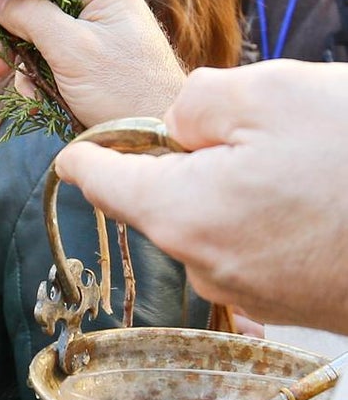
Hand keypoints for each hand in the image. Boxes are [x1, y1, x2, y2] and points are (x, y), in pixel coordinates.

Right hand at [0, 0, 186, 127]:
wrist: (156, 137)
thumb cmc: (125, 89)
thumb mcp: (71, 49)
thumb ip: (31, 15)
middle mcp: (98, 1)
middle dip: (5, 17)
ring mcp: (92, 30)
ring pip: (36, 27)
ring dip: (16, 52)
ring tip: (2, 73)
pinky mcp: (85, 59)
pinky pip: (47, 55)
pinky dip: (33, 73)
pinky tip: (32, 96)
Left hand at [55, 61, 347, 333]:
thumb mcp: (271, 94)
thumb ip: (196, 103)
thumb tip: (175, 127)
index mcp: (177, 211)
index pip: (98, 181)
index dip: (88, 154)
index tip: (77, 149)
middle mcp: (201, 262)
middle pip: (161, 201)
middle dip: (187, 163)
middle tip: (252, 129)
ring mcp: (249, 291)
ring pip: (212, 224)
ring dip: (237, 192)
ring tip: (304, 165)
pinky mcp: (292, 305)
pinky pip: (257, 249)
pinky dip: (273, 220)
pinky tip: (322, 198)